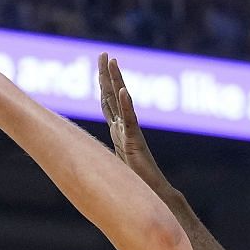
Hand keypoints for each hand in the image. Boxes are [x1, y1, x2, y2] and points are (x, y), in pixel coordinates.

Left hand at [98, 55, 168, 190]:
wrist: (155, 195)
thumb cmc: (138, 183)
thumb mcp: (116, 164)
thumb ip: (110, 156)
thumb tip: (95, 159)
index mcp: (119, 131)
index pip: (109, 102)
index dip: (103, 84)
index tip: (100, 65)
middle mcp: (125, 128)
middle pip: (113, 96)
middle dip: (107, 74)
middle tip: (104, 53)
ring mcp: (131, 133)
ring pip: (122, 102)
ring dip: (116, 80)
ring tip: (112, 62)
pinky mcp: (136, 143)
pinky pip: (130, 121)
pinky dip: (126, 105)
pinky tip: (123, 90)